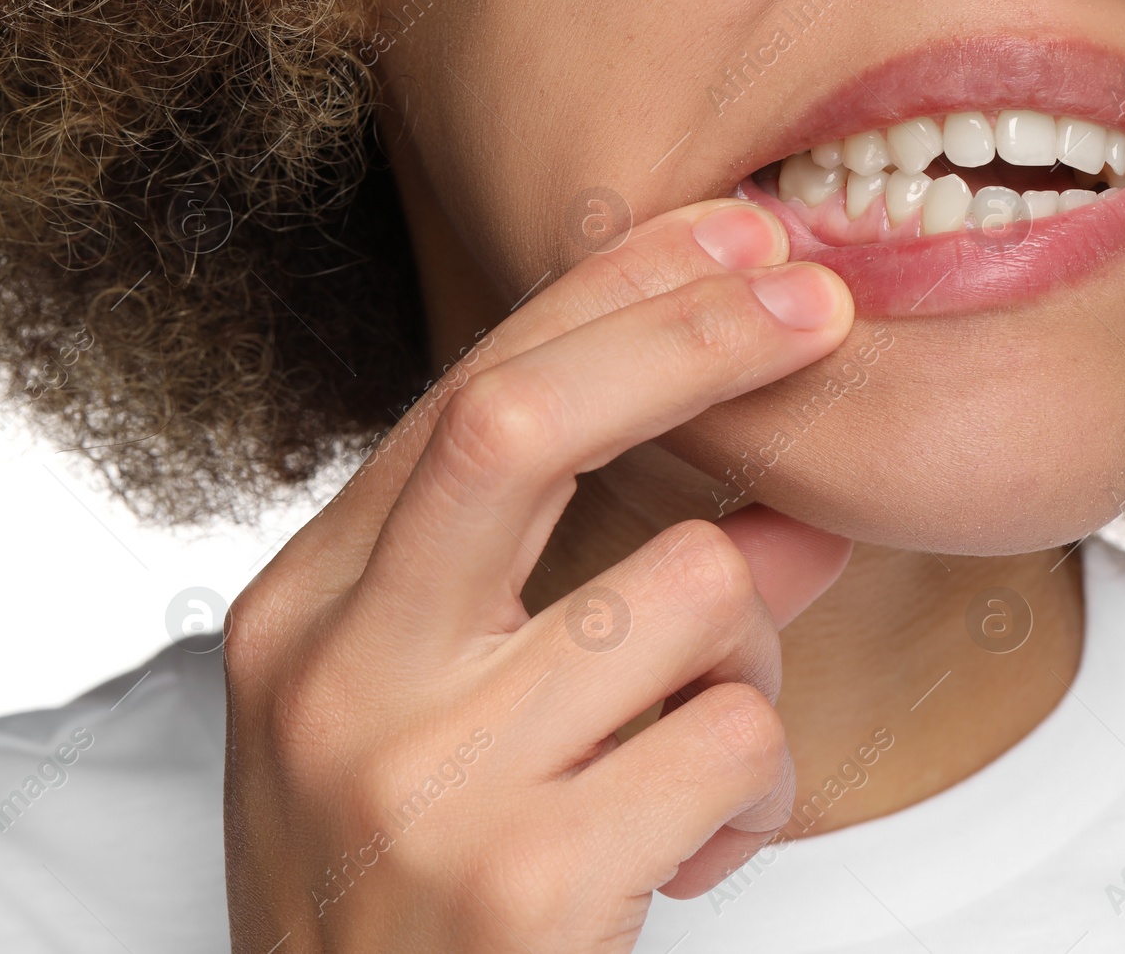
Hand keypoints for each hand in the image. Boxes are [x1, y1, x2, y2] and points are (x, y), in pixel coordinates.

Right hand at [221, 199, 854, 951]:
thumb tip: (783, 519)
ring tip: (702, 743)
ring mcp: (425, 779)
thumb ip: (574, 591)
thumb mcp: (442, 711)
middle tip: (816, 304)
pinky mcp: (529, 880)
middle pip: (527, 423)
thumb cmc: (404, 880)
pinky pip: (736, 739)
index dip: (617, 300)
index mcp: (308, 612)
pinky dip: (757, 784)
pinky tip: (692, 846)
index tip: (733, 245)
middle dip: (694, 335)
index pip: (471, 397)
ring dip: (753, 649)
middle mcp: (342, 676)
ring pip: (693, 589)